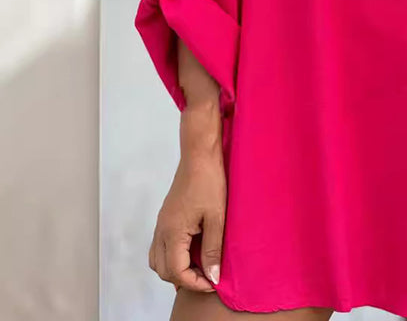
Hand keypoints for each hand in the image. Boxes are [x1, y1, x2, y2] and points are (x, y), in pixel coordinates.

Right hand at [148, 106, 226, 292]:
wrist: (199, 155)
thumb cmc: (210, 182)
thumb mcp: (217, 217)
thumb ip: (213, 249)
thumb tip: (212, 276)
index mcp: (173, 232)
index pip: (176, 272)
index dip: (195, 283)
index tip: (213, 282)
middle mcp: (161, 230)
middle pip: (163, 270)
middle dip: (184, 279)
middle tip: (208, 277)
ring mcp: (161, 223)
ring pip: (158, 260)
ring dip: (175, 269)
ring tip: (199, 267)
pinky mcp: (165, 217)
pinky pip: (160, 246)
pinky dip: (172, 256)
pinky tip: (192, 251)